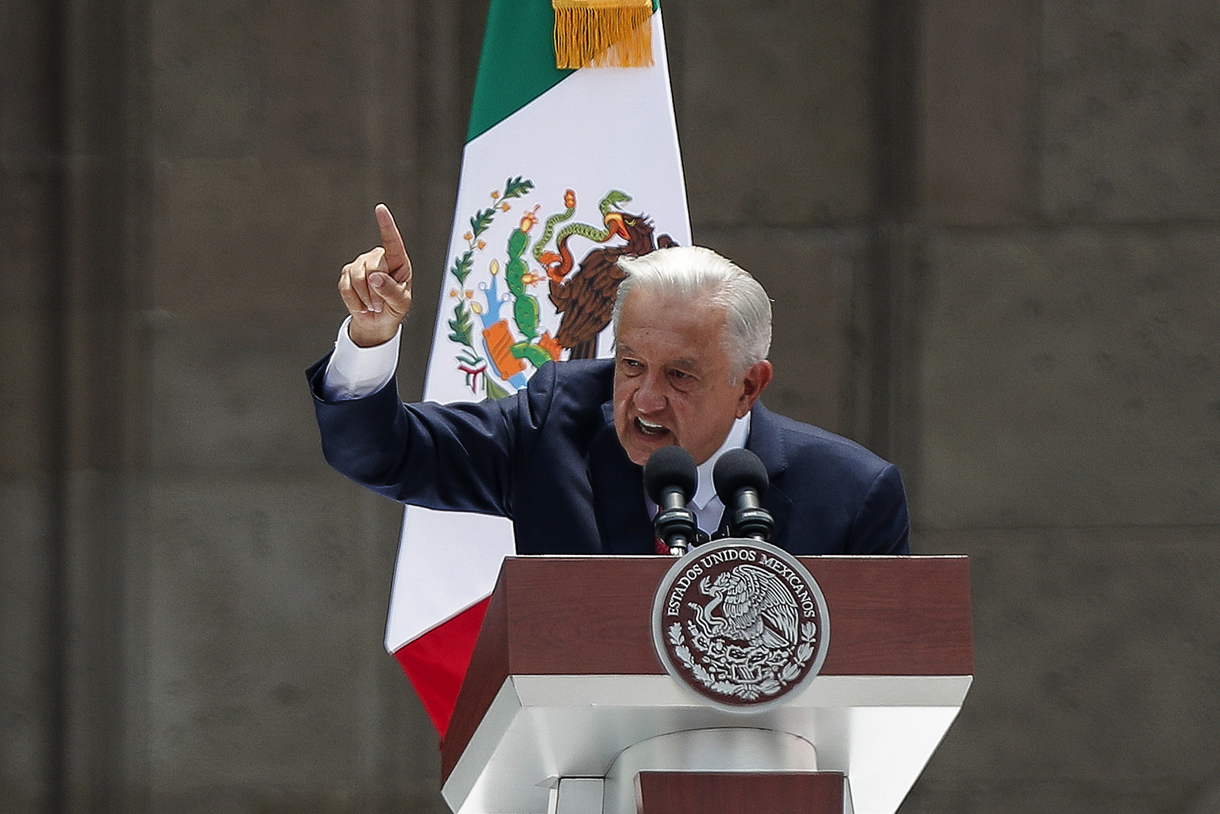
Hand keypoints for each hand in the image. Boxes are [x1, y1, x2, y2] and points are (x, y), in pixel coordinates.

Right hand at [338, 204, 412, 346]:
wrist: (377, 321)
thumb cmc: (394, 308)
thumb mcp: (400, 303)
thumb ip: (391, 291)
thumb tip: (375, 277)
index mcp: (397, 261)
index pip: (392, 241)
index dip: (386, 224)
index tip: (380, 209)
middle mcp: (378, 258)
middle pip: (373, 269)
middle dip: (376, 291)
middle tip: (381, 304)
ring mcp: (361, 264)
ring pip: (358, 279)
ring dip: (366, 298)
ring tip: (373, 305)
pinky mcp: (347, 273)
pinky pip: (346, 287)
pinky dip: (354, 302)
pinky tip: (362, 305)